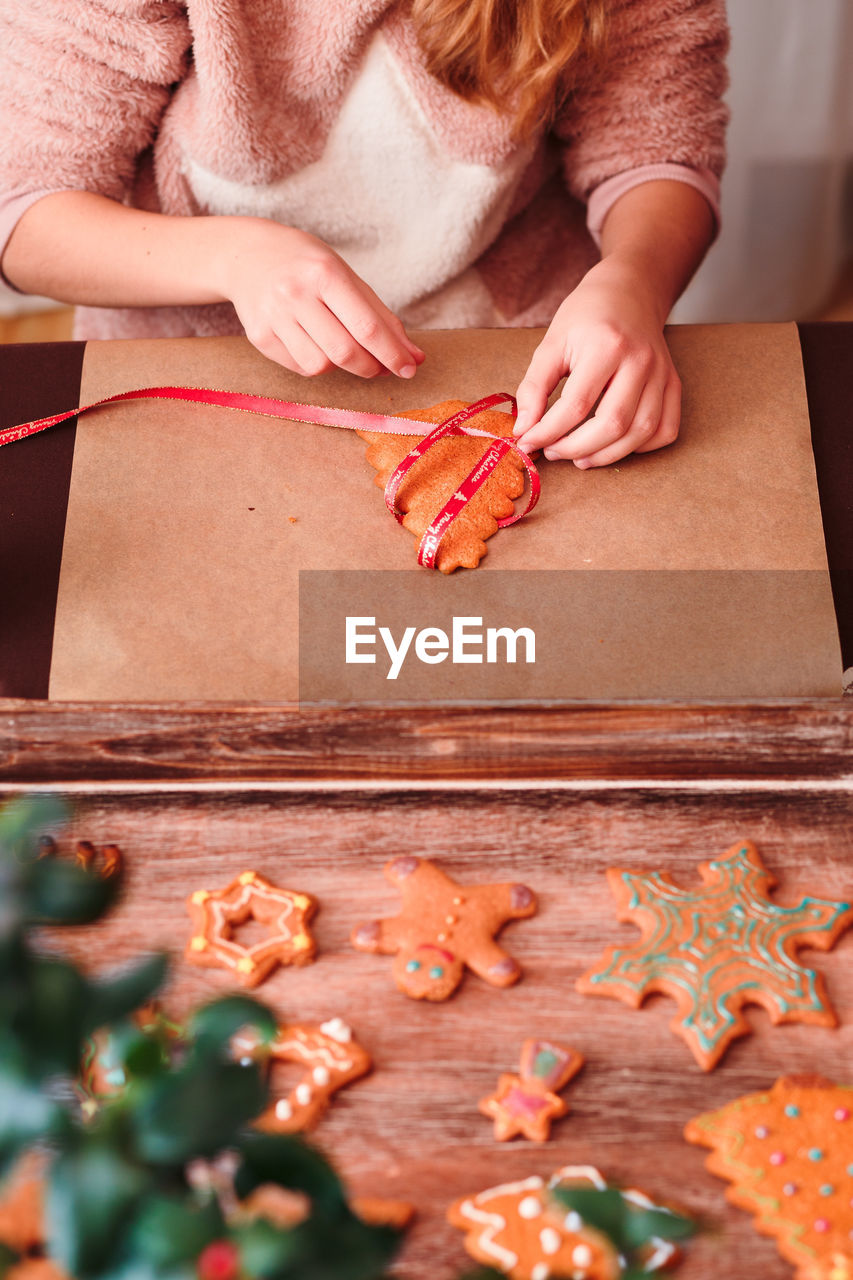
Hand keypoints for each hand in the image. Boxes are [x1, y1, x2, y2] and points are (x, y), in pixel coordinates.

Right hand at [220, 219, 424, 378]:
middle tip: (382, 367)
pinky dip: (318, 364)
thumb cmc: (306, 265)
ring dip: (343, 368)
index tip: (410, 369)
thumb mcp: (346, 276)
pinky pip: (300, 367)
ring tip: (345, 350)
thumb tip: (413, 357)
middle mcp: (296, 294)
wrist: (246, 255)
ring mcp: (274, 317)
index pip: (367, 326)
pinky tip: (317, 345)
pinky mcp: (259, 337)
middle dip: (372, 367)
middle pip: (345, 352)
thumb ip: (380, 316)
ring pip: (321, 366)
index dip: (393, 354)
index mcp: (325, 273)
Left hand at [513, 257, 680, 466]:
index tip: (528, 442)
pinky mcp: (673, 383)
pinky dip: (642, 448)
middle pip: (613, 424)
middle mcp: (640, 361)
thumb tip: (524, 430)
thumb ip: (534, 387)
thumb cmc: (587, 316)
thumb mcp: (552, 343)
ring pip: (641, 431)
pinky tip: (616, 445)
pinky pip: (666, 429)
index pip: (575, 406)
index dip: (548, 432)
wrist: (629, 290)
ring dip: (607, 455)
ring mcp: (662, 374)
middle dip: (576, 448)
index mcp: (606, 346)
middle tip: (553, 452)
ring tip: (579, 457)